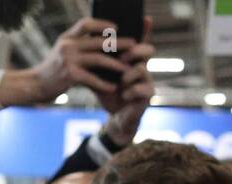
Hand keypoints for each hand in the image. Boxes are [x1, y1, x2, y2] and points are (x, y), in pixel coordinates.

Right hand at [26, 17, 138, 100]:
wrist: (35, 85)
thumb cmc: (52, 71)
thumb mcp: (61, 52)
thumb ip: (76, 45)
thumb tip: (99, 40)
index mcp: (67, 37)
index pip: (86, 23)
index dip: (103, 24)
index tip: (117, 27)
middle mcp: (67, 45)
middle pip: (99, 41)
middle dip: (118, 43)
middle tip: (134, 45)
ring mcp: (68, 60)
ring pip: (98, 59)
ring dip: (115, 64)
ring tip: (127, 68)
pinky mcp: (70, 76)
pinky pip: (92, 78)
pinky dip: (104, 83)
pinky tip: (113, 87)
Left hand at [100, 17, 155, 145]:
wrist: (116, 117)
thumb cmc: (109, 94)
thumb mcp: (100, 76)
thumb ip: (96, 63)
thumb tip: (82, 47)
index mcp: (132, 60)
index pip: (138, 41)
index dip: (143, 30)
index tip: (145, 18)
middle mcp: (142, 67)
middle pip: (147, 50)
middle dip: (135, 51)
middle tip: (123, 58)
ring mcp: (147, 80)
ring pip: (143, 69)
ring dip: (129, 75)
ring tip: (121, 82)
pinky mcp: (148, 95)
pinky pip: (142, 88)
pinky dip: (130, 91)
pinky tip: (124, 95)